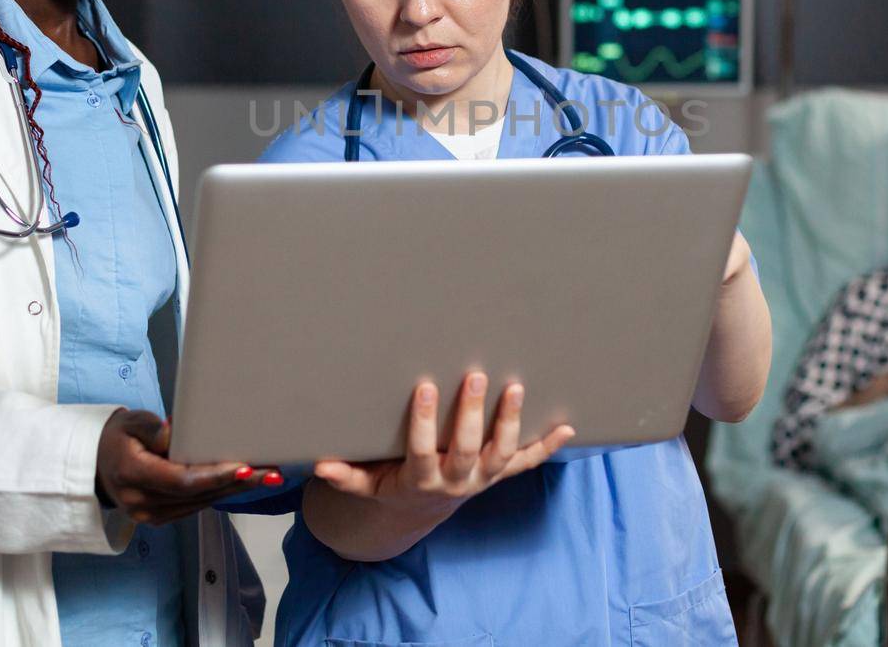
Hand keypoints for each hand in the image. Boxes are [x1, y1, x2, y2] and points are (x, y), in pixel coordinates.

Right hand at [95, 409, 280, 525]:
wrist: (97, 464)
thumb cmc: (118, 438)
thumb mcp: (129, 423)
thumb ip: (152, 427)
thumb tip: (174, 432)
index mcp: (133, 475)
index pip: (181, 481)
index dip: (215, 476)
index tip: (245, 468)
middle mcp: (142, 502)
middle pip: (198, 495)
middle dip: (238, 484)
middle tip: (272, 473)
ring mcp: (150, 516)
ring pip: (201, 503)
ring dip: (235, 491)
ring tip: (268, 476)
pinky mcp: (160, 519)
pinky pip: (195, 506)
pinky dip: (220, 494)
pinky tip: (244, 483)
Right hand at [311, 372, 574, 512]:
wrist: (422, 511)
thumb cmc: (393, 485)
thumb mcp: (368, 485)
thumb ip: (347, 475)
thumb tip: (319, 465)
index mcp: (421, 479)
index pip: (422, 450)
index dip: (425, 423)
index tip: (426, 388)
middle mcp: (457, 480)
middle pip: (468, 449)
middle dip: (473, 414)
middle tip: (476, 376)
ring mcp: (483, 478)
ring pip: (502, 454)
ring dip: (511, 422)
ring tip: (516, 387)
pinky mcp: (501, 474)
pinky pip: (528, 463)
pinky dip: (548, 447)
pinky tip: (567, 427)